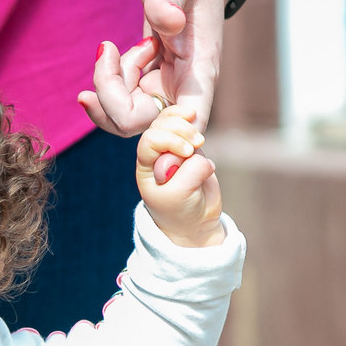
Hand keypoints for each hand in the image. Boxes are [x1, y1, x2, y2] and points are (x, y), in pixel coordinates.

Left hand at [79, 0, 243, 135]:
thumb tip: (169, 22)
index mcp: (200, 72)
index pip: (187, 125)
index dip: (161, 137)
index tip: (127, 115)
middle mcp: (184, 88)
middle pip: (139, 124)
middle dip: (110, 95)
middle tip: (107, 52)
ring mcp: (165, 87)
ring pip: (125, 115)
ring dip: (108, 84)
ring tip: (116, 46)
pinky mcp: (149, 82)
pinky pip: (120, 100)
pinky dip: (109, 80)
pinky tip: (115, 52)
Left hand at [135, 105, 223, 247]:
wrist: (195, 222)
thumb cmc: (179, 211)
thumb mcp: (180, 195)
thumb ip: (189, 172)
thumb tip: (198, 152)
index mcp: (145, 164)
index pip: (151, 140)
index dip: (169, 140)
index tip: (187, 153)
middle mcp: (157, 154)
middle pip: (162, 126)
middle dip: (180, 129)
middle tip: (197, 143)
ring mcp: (174, 150)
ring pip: (175, 123)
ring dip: (187, 125)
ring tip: (199, 141)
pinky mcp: (193, 151)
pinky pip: (191, 130)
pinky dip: (195, 126)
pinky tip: (200, 137)